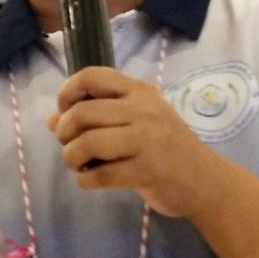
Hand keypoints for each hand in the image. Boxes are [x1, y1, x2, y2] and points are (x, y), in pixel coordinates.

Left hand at [49, 68, 215, 218]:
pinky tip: (90, 180)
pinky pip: (100, 174)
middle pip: (82, 112)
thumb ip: (98, 116)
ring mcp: (147, 140)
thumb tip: (53, 119)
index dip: (67, 92)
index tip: (65, 111)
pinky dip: (86, 180)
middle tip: (69, 144)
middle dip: (64, 131)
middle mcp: (143, 110)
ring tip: (78, 164)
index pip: (92, 76)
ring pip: (88, 142)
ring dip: (72, 157)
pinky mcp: (147, 170)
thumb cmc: (166, 148)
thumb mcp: (137, 121)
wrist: (206, 181)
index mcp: (139, 92)